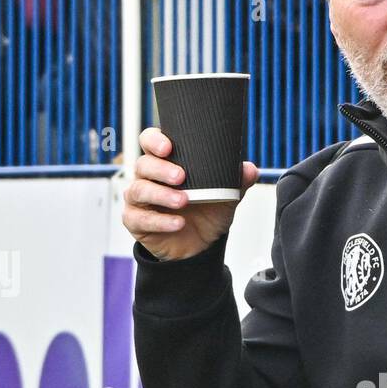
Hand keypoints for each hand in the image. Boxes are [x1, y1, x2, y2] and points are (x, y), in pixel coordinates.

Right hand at [123, 126, 259, 261]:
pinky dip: (160, 221)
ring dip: (161, 195)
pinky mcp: (135, 221)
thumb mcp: (226, 197)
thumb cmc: (207, 213)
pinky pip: (139, 218)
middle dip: (160, 169)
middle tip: (181, 177)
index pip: (149, 141)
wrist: (200, 247)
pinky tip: (178, 223)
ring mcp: (139, 200)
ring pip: (139, 190)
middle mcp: (147, 177)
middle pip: (143, 165)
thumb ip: (237, 181)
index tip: (169, 146)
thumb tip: (250, 169)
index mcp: (164, 162)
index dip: (154, 140)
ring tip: (183, 201)